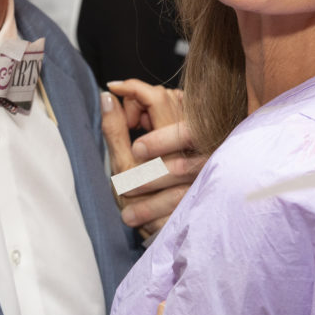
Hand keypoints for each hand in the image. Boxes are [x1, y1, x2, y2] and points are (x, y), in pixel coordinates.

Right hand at [102, 80, 205, 236]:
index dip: (132, 88)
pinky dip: (165, 117)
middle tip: (127, 122)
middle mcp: (193, 140)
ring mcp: (202, 140)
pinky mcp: (206, 142)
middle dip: (139, 102)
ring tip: (138, 130)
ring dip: (152, 109)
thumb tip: (108, 97)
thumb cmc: (140, 202)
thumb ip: (115, 129)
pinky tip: (154, 133)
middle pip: (166, 96)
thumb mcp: (121, 168)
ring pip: (177, 103)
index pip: (155, 97)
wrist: (166, 227)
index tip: (113, 88)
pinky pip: (185, 114)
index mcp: (172, 144)